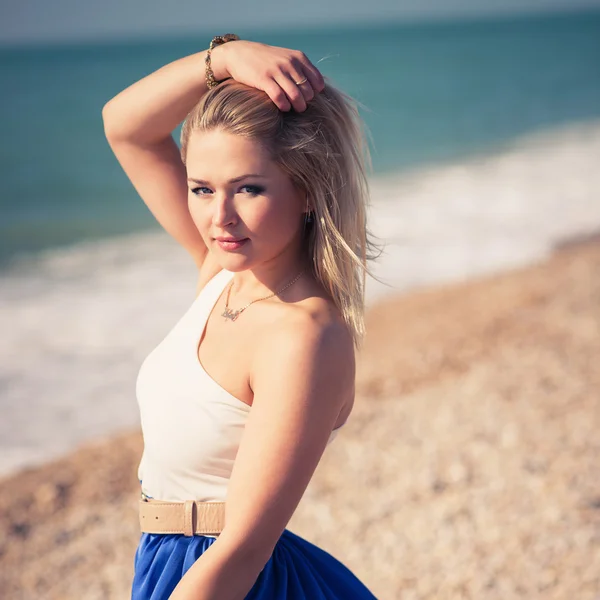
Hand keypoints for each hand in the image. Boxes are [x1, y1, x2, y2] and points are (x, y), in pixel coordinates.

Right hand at [210, 40, 324, 111]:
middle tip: (299, 106)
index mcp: (298, 57)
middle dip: (305, 102)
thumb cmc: (265, 60)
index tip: (307, 98)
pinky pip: (280, 98)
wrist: (239, 54)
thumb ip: (301, 69)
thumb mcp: (286, 58)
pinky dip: (284, 106)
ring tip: (293, 109)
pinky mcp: (264, 79)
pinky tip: (282, 108)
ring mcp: (277, 71)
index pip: (317, 81)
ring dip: (297, 107)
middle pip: (307, 91)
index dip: (314, 93)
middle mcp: (290, 63)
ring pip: (296, 96)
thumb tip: (317, 89)